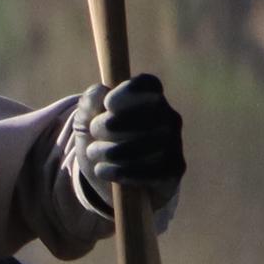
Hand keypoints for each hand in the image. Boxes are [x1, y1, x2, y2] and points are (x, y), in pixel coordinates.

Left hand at [82, 73, 184, 202]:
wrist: (113, 180)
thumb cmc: (102, 140)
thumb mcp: (87, 120)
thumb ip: (90, 102)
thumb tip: (101, 91)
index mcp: (151, 96)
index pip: (148, 84)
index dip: (127, 92)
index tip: (107, 105)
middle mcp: (169, 116)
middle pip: (147, 114)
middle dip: (112, 124)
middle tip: (94, 133)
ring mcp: (175, 142)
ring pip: (149, 143)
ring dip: (113, 150)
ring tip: (94, 153)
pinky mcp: (175, 168)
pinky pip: (153, 170)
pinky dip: (123, 172)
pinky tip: (104, 171)